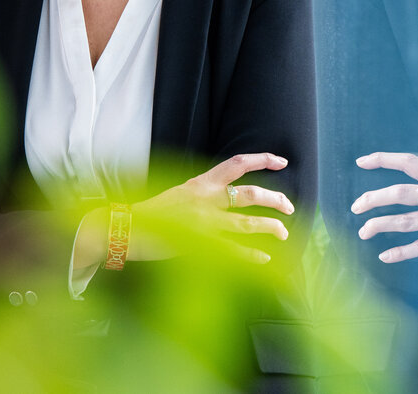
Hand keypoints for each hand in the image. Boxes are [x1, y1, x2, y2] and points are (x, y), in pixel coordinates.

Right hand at [130, 152, 294, 263]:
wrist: (128, 229)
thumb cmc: (154, 213)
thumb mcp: (182, 193)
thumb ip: (206, 192)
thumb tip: (229, 194)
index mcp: (201, 182)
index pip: (237, 163)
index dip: (262, 160)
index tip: (282, 161)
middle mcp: (205, 198)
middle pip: (249, 193)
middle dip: (275, 199)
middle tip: (290, 206)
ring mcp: (203, 222)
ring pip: (245, 222)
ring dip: (269, 227)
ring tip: (284, 232)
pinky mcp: (198, 244)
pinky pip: (231, 250)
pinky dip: (250, 255)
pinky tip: (264, 258)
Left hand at [351, 152, 417, 261]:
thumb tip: (417, 182)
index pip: (410, 163)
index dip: (384, 159)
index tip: (361, 161)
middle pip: (402, 193)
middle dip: (374, 199)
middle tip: (356, 207)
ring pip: (407, 220)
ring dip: (380, 225)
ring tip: (363, 231)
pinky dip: (402, 252)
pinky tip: (385, 256)